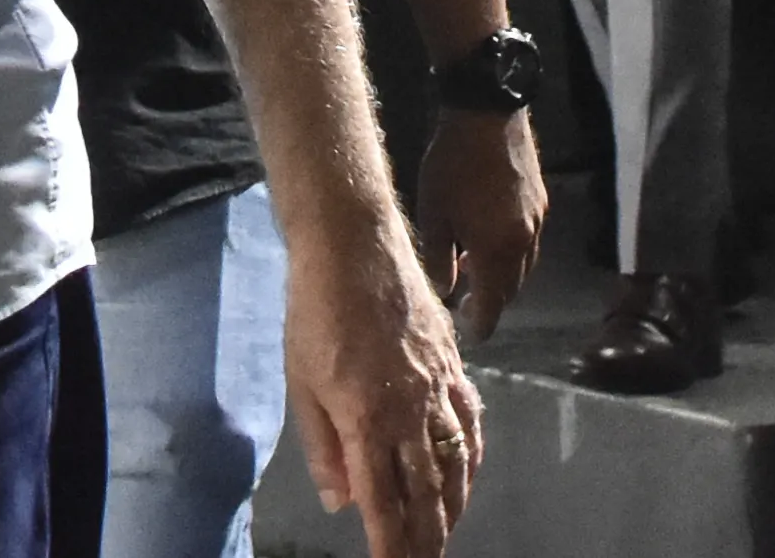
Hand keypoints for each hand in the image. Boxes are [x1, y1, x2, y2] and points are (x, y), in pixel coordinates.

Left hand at [287, 204, 481, 557]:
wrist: (353, 245)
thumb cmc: (314, 311)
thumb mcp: (301, 381)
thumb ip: (322, 446)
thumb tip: (340, 501)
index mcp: (368, 418)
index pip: (385, 498)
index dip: (391, 541)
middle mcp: (411, 410)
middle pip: (428, 489)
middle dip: (429, 535)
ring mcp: (438, 386)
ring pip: (457, 460)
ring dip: (455, 504)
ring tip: (448, 531)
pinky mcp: (453, 363)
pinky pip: (471, 421)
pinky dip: (473, 454)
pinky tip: (470, 470)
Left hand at [416, 109, 547, 340]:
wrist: (487, 114)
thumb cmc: (452, 165)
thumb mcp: (434, 214)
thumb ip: (438, 259)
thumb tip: (444, 291)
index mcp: (499, 250)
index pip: (494, 303)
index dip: (483, 323)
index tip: (473, 336)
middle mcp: (525, 242)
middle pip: (512, 288)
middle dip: (493, 300)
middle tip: (469, 304)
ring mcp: (537, 221)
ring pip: (523, 266)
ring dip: (503, 276)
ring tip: (474, 270)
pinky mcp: (540, 202)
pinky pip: (528, 243)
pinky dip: (511, 252)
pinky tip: (489, 240)